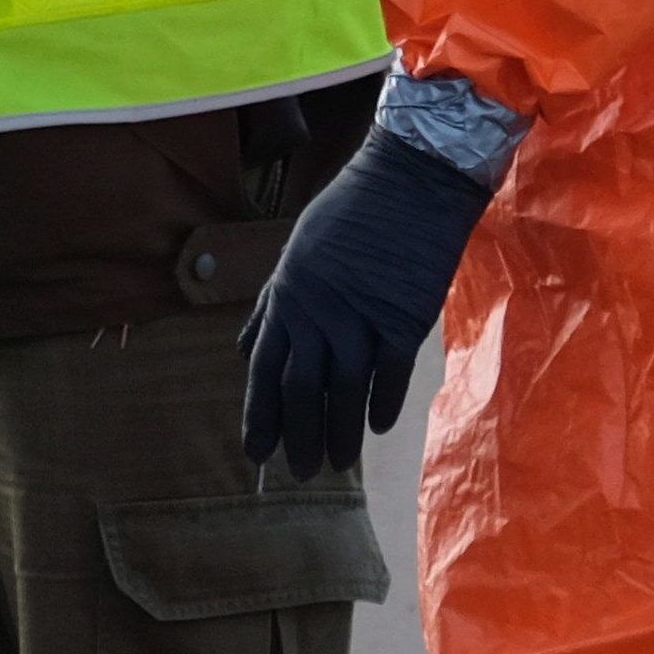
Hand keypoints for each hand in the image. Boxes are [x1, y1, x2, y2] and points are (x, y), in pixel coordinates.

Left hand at [238, 133, 494, 477]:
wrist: (409, 179)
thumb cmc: (350, 212)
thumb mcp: (296, 251)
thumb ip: (272, 306)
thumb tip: (244, 350)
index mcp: (288, 295)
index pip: (263, 369)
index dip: (260, 415)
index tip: (257, 452)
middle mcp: (318, 312)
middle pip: (301, 389)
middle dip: (298, 436)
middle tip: (301, 473)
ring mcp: (362, 316)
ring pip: (344, 390)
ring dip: (340, 433)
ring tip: (338, 465)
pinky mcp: (405, 318)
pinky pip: (391, 374)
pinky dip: (383, 404)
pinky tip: (376, 430)